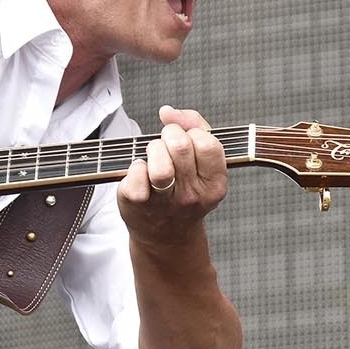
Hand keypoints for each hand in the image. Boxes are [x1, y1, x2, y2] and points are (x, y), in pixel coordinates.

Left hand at [117, 105, 227, 241]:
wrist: (165, 236)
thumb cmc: (183, 189)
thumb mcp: (202, 163)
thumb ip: (194, 127)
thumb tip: (168, 112)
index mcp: (214, 184)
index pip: (207, 143)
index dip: (193, 132)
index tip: (187, 139)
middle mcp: (192, 195)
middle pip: (180, 146)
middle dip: (169, 135)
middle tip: (166, 144)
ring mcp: (165, 202)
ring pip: (160, 165)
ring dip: (153, 150)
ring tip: (153, 157)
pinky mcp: (138, 203)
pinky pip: (135, 172)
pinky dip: (134, 166)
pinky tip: (140, 173)